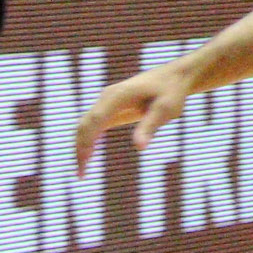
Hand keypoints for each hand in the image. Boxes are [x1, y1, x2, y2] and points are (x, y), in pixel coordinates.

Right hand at [76, 65, 194, 166]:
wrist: (173, 77)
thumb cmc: (171, 92)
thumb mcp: (166, 110)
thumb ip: (150, 126)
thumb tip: (139, 148)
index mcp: (118, 96)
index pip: (95, 121)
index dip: (87, 142)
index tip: (84, 164)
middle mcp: (107, 97)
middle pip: (84, 124)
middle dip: (80, 149)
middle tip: (81, 175)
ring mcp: (106, 102)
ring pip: (85, 125)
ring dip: (81, 146)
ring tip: (83, 172)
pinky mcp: (110, 107)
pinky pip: (93, 125)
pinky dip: (88, 141)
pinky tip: (89, 157)